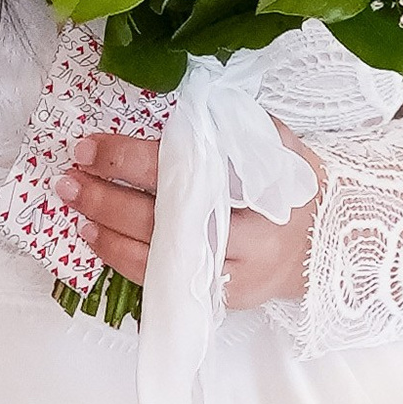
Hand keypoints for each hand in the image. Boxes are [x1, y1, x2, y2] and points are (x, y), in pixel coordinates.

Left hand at [56, 122, 326, 309]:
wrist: (333, 240)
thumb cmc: (294, 182)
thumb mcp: (275, 141)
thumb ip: (228, 124)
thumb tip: (176, 105)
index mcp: (262, 186)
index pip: (182, 170)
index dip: (128, 158)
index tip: (89, 147)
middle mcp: (252, 235)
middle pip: (165, 219)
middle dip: (108, 197)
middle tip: (69, 179)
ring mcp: (239, 273)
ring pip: (161, 259)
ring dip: (108, 233)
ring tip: (75, 208)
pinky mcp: (227, 298)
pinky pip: (166, 284)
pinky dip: (125, 261)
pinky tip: (98, 238)